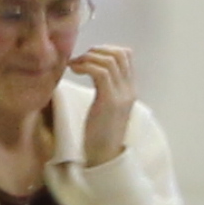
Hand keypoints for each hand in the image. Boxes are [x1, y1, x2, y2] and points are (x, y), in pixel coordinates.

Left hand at [71, 43, 137, 167]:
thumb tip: (93, 69)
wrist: (104, 156)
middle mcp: (129, 89)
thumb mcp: (107, 106)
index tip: (89, 56)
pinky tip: (74, 70)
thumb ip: (106, 88)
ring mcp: (121, 95)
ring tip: (74, 65)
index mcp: (130, 89)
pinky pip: (100, 72)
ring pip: (109, 60)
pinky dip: (85, 66)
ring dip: (88, 57)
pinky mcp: (109, 101)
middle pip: (119, 54)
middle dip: (97, 50)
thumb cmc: (100, 133)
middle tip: (81, 59)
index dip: (106, 48)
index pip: (126, 55)